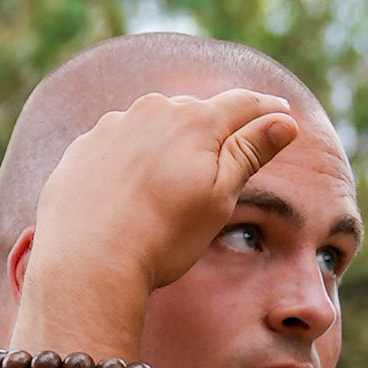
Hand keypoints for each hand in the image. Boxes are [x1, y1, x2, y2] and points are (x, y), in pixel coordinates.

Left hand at [30, 86, 300, 299]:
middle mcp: (152, 110)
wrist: (85, 264)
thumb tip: (285, 121)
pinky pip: (116, 145)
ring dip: (168, 140)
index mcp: (195, 120)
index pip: (243, 104)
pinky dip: (129, 158)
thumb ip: (250, 153)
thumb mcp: (218, 198)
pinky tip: (129, 187)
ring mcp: (111, 127)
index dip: (267, 109)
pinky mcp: (82, 150)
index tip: (281, 112)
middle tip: (229, 143)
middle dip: (214, 125)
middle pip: (195, 111)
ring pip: (152, 126)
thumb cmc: (161, 237)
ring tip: (174, 172)